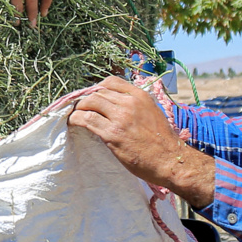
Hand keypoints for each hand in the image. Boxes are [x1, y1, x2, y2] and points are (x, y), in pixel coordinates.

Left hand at [67, 77, 215, 207]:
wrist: (169, 160)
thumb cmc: (163, 142)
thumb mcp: (153, 113)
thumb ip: (136, 106)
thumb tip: (117, 105)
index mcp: (140, 96)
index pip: (112, 82)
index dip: (98, 88)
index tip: (93, 96)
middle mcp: (130, 103)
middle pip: (98, 92)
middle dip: (86, 99)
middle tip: (80, 107)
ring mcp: (120, 117)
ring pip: (90, 102)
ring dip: (78, 108)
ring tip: (75, 114)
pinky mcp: (112, 133)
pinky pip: (87, 119)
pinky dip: (76, 119)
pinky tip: (73, 122)